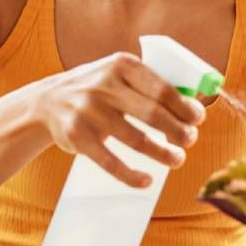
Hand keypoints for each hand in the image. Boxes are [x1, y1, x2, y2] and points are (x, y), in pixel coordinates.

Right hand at [32, 52, 206, 187]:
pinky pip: (110, 162)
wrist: (47, 101)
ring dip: (163, 153)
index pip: (162, 88)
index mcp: (120, 65)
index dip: (184, 107)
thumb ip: (147, 85)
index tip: (198, 119)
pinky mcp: (78, 136)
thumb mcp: (117, 73)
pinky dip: (131, 175)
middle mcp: (103, 85)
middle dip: (178, 131)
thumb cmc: (96, 88)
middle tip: (190, 140)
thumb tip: (191, 107)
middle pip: (153, 114)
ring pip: (136, 139)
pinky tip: (146, 180)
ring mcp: (88, 111)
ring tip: (177, 159)